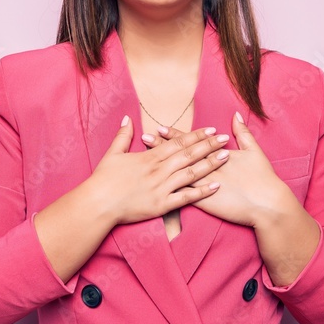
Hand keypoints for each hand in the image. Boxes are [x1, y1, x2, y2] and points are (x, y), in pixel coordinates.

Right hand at [89, 115, 229, 225]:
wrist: (98, 203)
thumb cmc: (103, 180)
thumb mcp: (113, 153)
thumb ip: (123, 136)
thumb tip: (128, 118)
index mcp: (149, 157)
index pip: (178, 143)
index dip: (196, 136)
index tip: (211, 130)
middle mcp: (159, 170)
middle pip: (188, 155)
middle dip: (208, 146)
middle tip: (225, 139)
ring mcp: (162, 188)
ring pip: (191, 173)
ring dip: (210, 164)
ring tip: (225, 157)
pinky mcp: (162, 205)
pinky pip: (186, 197)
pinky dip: (202, 192)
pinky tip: (216, 186)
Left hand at [141, 112, 292, 227]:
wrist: (268, 204)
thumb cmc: (263, 178)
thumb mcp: (254, 151)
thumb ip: (243, 133)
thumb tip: (235, 115)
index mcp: (217, 155)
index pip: (191, 143)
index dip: (175, 136)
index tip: (160, 128)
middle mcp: (207, 168)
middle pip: (179, 155)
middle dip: (161, 147)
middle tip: (144, 137)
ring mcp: (204, 185)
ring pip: (176, 174)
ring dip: (160, 168)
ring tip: (144, 161)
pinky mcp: (204, 202)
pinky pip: (182, 196)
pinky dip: (167, 192)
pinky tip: (154, 189)